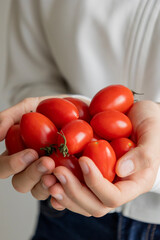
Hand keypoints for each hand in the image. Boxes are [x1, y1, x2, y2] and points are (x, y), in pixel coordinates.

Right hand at [0, 96, 67, 199]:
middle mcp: (30, 167)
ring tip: (59, 172)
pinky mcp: (67, 178)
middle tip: (47, 162)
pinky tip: (69, 186)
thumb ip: (10, 117)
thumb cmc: (52, 109)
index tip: (31, 153)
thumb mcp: (29, 106)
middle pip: (20, 183)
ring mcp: (48, 174)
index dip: (11, 165)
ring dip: (47, 185)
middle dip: (32, 174)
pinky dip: (62, 194)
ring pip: (39, 191)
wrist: (80, 110)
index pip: (3, 167)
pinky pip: (61, 194)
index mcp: (17, 152)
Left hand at [49, 100, 159, 215]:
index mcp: (134, 183)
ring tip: (46, 176)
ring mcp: (102, 181)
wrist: (138, 116)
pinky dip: (60, 186)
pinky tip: (47, 178)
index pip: (114, 197)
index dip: (96, 183)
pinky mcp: (91, 172)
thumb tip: (120, 170)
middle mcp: (117, 186)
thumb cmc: (151, 123)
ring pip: (81, 200)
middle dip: (73, 191)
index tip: (83, 160)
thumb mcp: (153, 134)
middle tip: (56, 172)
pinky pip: (74, 187)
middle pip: (93, 204)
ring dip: (62, 191)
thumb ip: (143, 154)